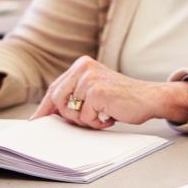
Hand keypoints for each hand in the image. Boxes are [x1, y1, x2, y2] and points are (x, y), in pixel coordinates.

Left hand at [30, 56, 187, 128]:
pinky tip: (110, 115)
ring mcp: (90, 79)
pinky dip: (97, 122)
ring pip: (69, 111)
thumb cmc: (123, 98)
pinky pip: (85, 117)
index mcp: (82, 65)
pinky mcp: (97, 92)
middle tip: (91, 118)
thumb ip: (73, 95)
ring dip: (85, 119)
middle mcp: (84, 67)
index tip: (36, 122)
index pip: (54, 89)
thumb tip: (47, 114)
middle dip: (70, 116)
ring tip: (103, 114)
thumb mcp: (94, 91)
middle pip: (56, 100)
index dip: (45, 108)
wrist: (150, 98)